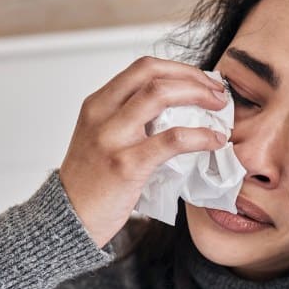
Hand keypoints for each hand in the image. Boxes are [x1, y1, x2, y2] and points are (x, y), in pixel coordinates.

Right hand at [58, 56, 228, 246]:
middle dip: (193, 77)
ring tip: (220, 109)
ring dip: (198, 96)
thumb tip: (179, 114)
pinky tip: (215, 141)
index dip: (179, 69)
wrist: (68, 220)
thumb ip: (131, 122)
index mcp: (97, 104)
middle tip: (218, 92)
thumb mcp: (102, 140)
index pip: (143, 68)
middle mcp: (102, 114)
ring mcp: (112, 138)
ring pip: (161, 96)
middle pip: (153, 74)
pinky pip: (172, 140)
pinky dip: (200, 136)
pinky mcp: (126, 165)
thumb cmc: (91, 184)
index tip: (203, 80)